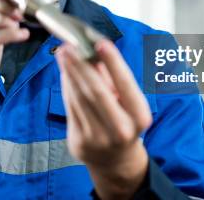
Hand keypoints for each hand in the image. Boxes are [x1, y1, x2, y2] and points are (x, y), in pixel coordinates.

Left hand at [55, 39, 152, 199]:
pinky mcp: (79, 141)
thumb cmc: (124, 123)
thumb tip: (95, 51)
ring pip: (79, 98)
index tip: (101, 42)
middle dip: (81, 65)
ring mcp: (97, 138)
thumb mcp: (128, 102)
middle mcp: (120, 130)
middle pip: (96, 92)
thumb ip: (113, 78)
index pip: (125, 85)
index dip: (113, 62)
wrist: (116, 162)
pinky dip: (66, 87)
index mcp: (138, 118)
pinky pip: (70, 108)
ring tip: (64, 53)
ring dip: (69, 72)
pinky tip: (65, 72)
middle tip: (70, 45)